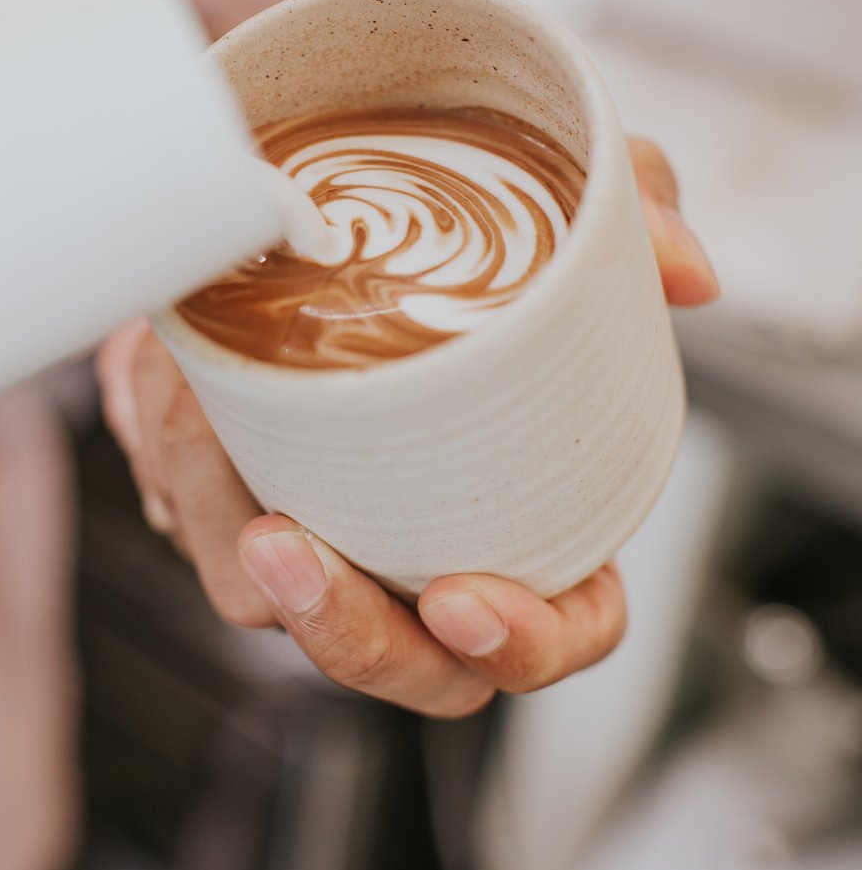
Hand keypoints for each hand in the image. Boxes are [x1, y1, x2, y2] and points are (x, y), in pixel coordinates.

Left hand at [98, 138, 717, 717]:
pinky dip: (185, 473)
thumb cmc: (452, 226)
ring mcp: (338, 540)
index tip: (461, 598)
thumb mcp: (552, 198)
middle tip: (290, 548)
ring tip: (217, 436)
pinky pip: (204, 536)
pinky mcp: (241, 509)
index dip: (525, 641)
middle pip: (416, 671)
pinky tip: (180, 391)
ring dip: (241, 541)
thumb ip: (632, 217)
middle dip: (352, 636)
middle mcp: (433, 548)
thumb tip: (688, 272)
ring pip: (281, 614)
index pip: (566, 628)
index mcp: (537, 515)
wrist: (315, 200)